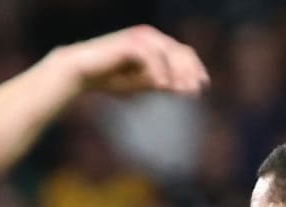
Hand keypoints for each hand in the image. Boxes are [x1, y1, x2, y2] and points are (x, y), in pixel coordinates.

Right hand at [61, 25, 208, 95]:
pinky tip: (162, 86)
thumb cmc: (109, 79)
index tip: (204, 86)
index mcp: (155, 44)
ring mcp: (139, 38)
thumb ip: (161, 83)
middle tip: (195, 90)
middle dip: (190, 71)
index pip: (183, 52)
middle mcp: (150, 37)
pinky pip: (149, 56)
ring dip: (176, 72)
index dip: (196, 68)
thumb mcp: (140, 84)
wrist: (81, 73)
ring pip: (167, 52)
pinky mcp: (128, 43)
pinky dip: (157, 71)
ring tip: (181, 90)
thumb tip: (187, 89)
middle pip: (180, 51)